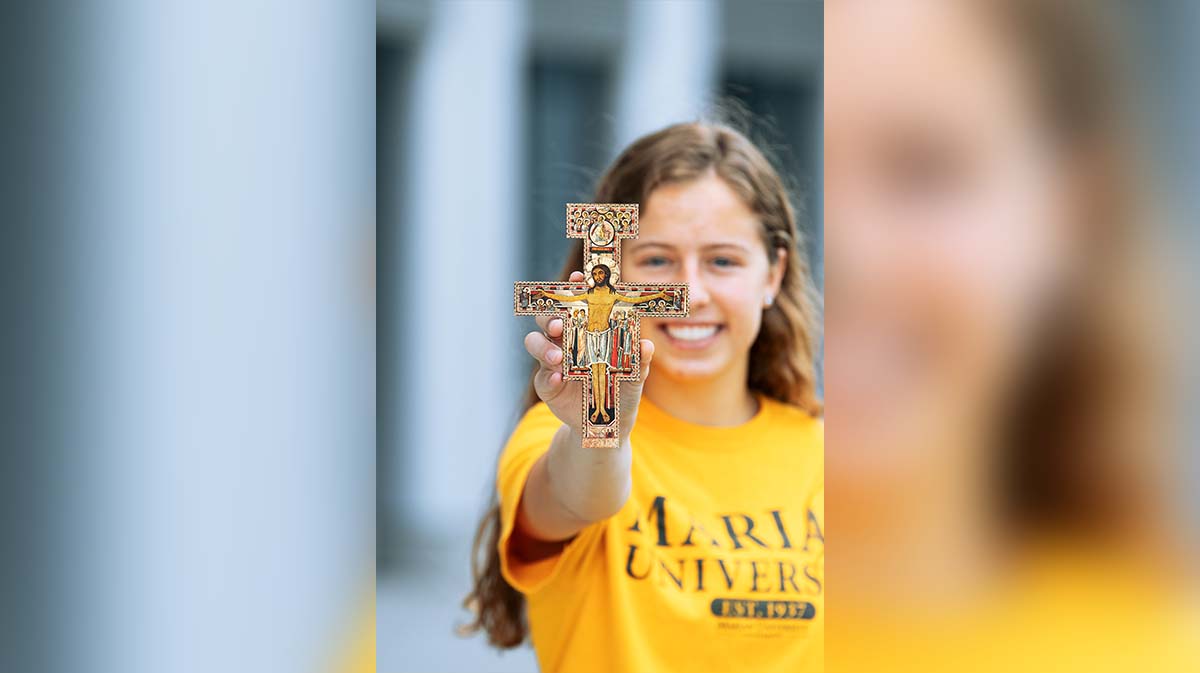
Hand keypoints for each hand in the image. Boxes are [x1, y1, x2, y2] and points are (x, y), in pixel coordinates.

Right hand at [523, 270, 654, 443]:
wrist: (609, 424)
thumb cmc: (623, 391)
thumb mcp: (635, 376)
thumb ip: (640, 361)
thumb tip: (647, 345)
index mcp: (588, 330)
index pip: (578, 303)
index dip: (576, 288)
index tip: (578, 278)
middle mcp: (567, 340)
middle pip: (548, 317)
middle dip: (550, 315)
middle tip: (559, 323)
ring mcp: (554, 361)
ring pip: (535, 342)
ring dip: (543, 346)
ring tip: (558, 357)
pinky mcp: (547, 384)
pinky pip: (541, 376)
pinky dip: (548, 375)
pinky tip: (559, 378)